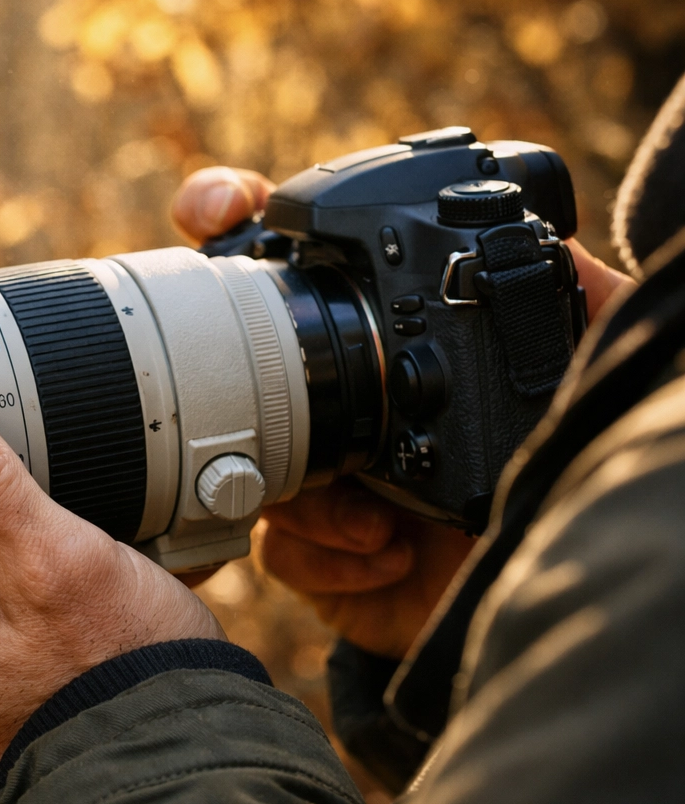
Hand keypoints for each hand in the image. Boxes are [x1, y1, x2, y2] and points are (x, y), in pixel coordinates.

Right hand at [171, 167, 635, 658]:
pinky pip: (277, 547)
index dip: (232, 217)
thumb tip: (551, 240)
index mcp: (383, 346)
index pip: (288, 268)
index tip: (228, 208)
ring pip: (248, 465)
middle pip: (230, 360)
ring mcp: (312, 476)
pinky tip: (392, 555)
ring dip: (311, 498)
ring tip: (381, 519)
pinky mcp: (310, 555)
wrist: (541, 594)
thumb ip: (579, 308)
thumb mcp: (577, 384)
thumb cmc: (553, 483)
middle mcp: (331, 401)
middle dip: (224, 369)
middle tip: (266, 387)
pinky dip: (329, 554)